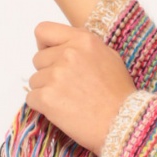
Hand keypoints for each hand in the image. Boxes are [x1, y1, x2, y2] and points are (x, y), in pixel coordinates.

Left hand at [26, 22, 137, 155]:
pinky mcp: (47, 97)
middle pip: (38, 59)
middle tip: (68, 88)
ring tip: (69, 102)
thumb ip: (85, 48)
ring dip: (46, 91)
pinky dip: (43, 107)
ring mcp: (55, 75)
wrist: (124, 125)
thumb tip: (66, 48)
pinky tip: (62, 112)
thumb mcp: (110, 58)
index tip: (51, 58)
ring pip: (34, 80)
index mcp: (83, 40)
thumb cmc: (120, 96)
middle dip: (48, 73)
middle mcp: (68, 54)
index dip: (44, 46)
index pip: (43, 31)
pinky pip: (32, 98)